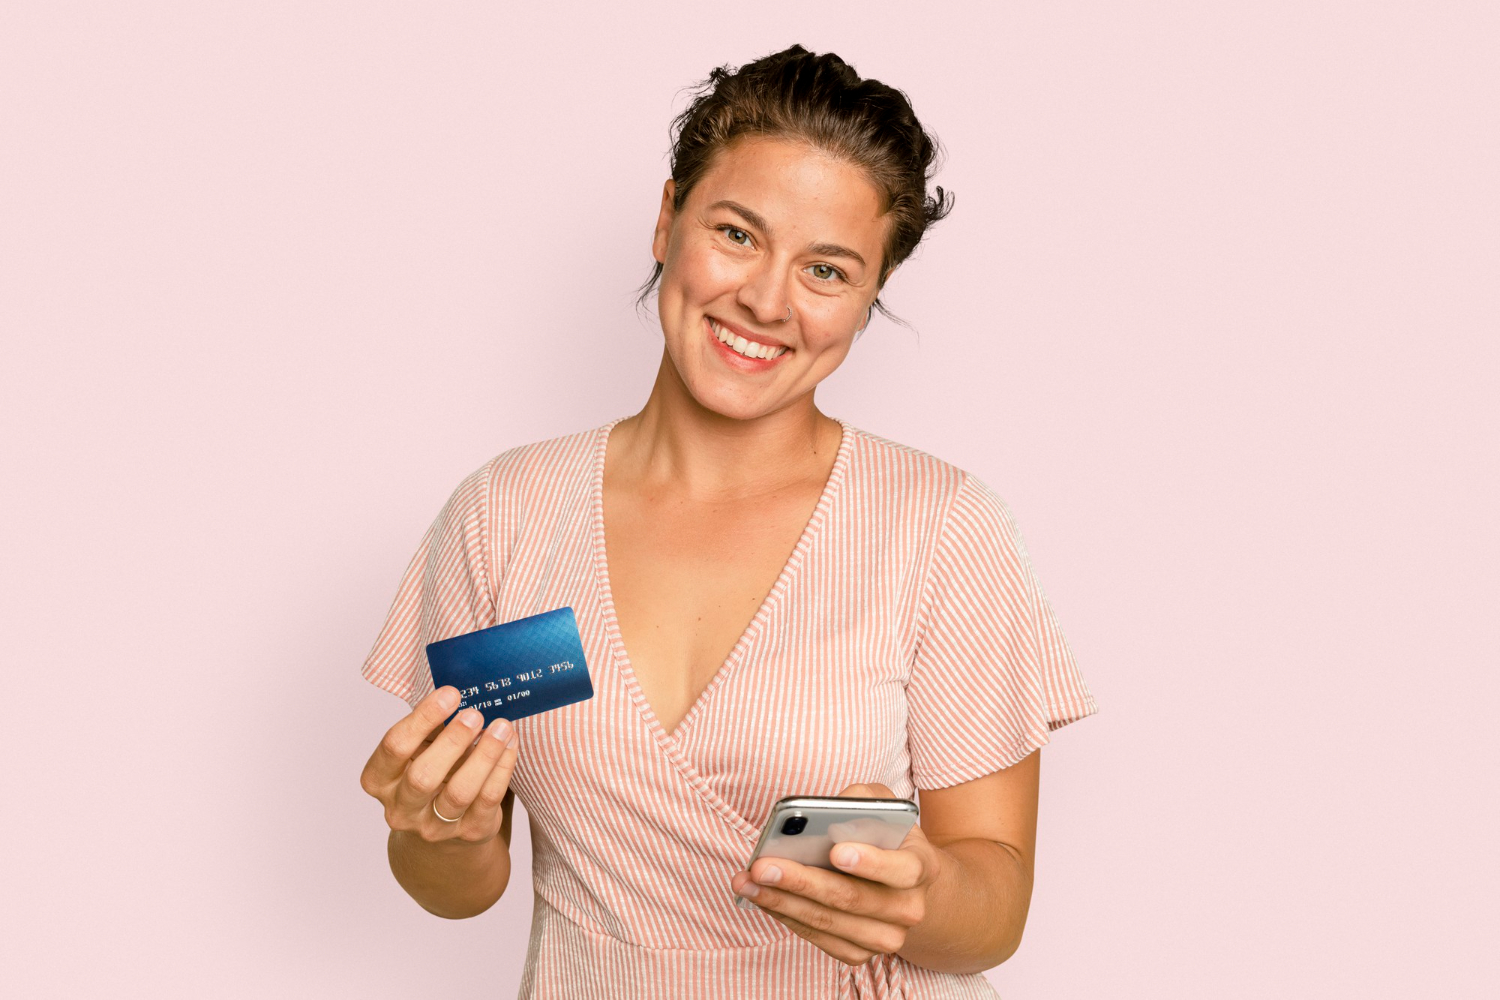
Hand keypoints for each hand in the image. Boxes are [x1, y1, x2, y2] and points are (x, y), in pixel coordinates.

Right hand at [358, 686, 519, 844]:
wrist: (443, 824)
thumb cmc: (429, 769)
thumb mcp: (419, 747)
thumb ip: (430, 724)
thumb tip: (456, 693)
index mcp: (379, 780)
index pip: (394, 747)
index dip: (422, 718)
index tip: (450, 694)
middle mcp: (401, 808)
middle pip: (423, 777)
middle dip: (452, 741)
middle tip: (474, 715)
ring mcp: (434, 826)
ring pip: (460, 792)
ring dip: (484, 755)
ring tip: (501, 727)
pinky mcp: (469, 832)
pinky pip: (488, 799)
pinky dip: (502, 768)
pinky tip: (510, 744)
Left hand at [731, 783, 943, 965]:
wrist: (904, 886)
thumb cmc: (886, 835)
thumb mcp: (884, 805)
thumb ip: (863, 797)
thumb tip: (832, 807)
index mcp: (921, 867)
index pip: (901, 869)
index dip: (870, 862)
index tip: (837, 851)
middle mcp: (908, 908)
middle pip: (851, 899)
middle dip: (802, 881)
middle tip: (763, 866)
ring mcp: (885, 937)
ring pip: (827, 922)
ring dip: (782, 902)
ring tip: (747, 881)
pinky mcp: (859, 953)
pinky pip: (817, 938)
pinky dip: (786, 916)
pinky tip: (762, 896)